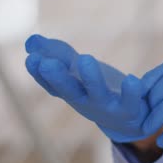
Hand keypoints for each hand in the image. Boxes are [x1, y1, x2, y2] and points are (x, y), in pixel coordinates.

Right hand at [24, 35, 151, 141]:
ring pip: (98, 93)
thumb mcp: (78, 73)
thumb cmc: (98, 92)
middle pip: (69, 90)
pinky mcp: (129, 109)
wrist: (128, 122)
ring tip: (86, 58)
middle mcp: (85, 100)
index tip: (31, 58)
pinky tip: (131, 79)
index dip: (39, 73)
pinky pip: (130, 102)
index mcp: (72, 91)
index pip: (51, 83)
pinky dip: (131, 92)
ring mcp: (107, 106)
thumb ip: (58, 55)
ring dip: (91, 78)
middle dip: (58, 77)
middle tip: (47, 63)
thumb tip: (31, 40)